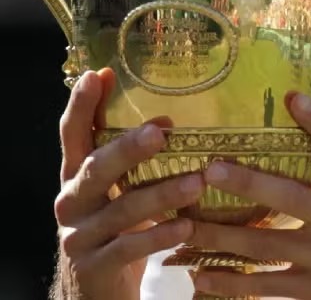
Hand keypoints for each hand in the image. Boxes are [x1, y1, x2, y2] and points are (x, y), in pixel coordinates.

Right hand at [54, 69, 205, 298]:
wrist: (95, 292)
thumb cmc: (117, 228)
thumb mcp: (120, 189)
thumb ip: (135, 158)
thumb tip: (167, 119)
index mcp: (77, 175)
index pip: (73, 134)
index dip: (82, 106)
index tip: (98, 75)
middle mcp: (72, 201)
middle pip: (96, 169)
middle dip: (127, 149)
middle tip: (160, 133)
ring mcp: (80, 236)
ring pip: (120, 210)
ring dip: (160, 195)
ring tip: (195, 183)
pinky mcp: (95, 267)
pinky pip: (128, 248)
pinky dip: (158, 236)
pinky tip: (186, 227)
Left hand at [188, 92, 310, 299]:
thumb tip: (306, 113)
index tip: (291, 97)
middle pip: (288, 198)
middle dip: (245, 184)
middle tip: (206, 171)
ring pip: (264, 246)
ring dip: (220, 236)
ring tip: (183, 225)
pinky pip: (263, 287)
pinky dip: (229, 282)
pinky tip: (200, 274)